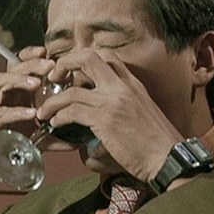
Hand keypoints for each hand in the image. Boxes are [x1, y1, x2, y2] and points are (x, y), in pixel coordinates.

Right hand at [0, 46, 53, 213]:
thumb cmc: (3, 152)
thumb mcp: (31, 141)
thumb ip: (51, 138)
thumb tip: (76, 142)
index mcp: (11, 96)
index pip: (18, 66)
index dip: (31, 56)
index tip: (49, 55)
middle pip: (11, 69)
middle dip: (31, 64)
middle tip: (50, 65)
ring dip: (19, 80)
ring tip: (37, 83)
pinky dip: (15, 112)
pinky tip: (31, 114)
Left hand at [38, 49, 183, 181]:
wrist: (168, 157)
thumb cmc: (157, 143)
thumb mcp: (142, 113)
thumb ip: (123, 106)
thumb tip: (100, 116)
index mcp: (133, 84)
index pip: (107, 56)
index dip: (84, 58)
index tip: (72, 71)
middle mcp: (123, 87)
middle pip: (88, 58)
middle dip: (65, 63)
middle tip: (54, 77)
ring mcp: (113, 101)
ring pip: (72, 91)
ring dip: (53, 102)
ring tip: (44, 112)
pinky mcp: (105, 120)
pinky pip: (72, 112)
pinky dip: (59, 117)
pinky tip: (56, 125)